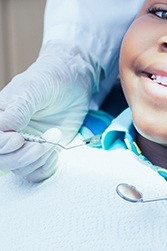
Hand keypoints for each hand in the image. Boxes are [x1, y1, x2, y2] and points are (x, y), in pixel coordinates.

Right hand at [0, 40, 96, 180]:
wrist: (75, 81)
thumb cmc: (51, 78)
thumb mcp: (34, 88)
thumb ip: (20, 108)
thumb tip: (5, 128)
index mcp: (0, 117)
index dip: (2, 145)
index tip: (19, 139)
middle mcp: (9, 134)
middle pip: (2, 160)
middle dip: (22, 157)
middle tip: (42, 144)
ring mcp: (26, 145)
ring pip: (20, 169)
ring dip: (38, 160)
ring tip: (54, 138)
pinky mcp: (43, 152)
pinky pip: (38, 172)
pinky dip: (46, 167)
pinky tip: (55, 152)